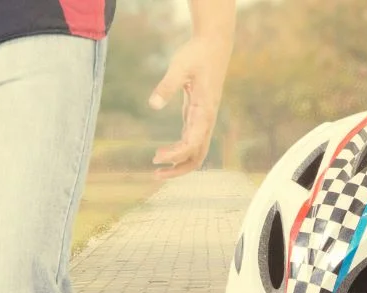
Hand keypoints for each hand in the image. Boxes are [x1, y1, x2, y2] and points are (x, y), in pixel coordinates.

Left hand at [148, 30, 232, 178]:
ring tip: (156, 169)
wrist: (214, 44)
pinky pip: (191, 141)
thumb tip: (153, 104)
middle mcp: (207, 120)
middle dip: (179, 169)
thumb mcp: (180, 66)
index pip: (193, 143)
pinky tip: (164, 154)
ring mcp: (204, 119)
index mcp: (205, 111)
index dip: (176, 154)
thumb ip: (167, 85)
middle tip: (155, 174)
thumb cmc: (197, 54)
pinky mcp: (198, 115)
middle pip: (198, 156)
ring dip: (178, 163)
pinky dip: (179, 151)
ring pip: (195, 152)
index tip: (157, 157)